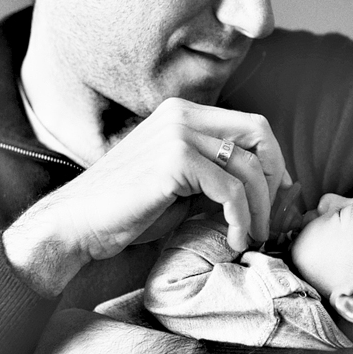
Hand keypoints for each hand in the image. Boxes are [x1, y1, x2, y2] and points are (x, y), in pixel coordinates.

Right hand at [4, 97, 291, 295]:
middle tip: (267, 217)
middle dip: (273, 179)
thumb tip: (268, 183)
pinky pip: (230, 190)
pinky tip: (235, 240)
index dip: (273, 160)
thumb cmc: (129, 209)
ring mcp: (177, 134)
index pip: (252, 124)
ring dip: (259, 209)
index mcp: (183, 113)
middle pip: (259, 134)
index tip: (275, 196)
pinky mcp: (174, 161)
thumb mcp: (181, 181)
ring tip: (252, 237)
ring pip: (248, 168)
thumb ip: (216, 170)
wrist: (77, 225)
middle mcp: (182, 115)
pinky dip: (241, 219)